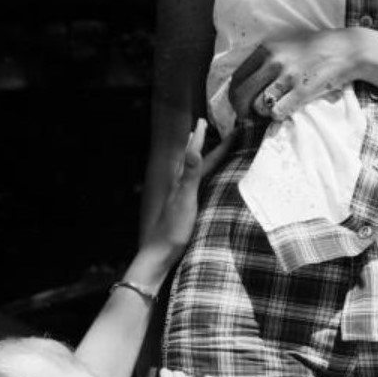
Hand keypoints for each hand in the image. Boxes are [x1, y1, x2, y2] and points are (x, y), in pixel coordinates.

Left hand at [139, 119, 234, 264]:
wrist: (160, 253)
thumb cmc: (173, 228)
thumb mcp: (185, 199)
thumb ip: (190, 174)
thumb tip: (193, 148)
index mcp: (183, 180)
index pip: (198, 154)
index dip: (207, 139)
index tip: (216, 123)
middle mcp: (181, 185)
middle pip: (195, 159)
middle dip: (203, 143)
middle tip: (209, 127)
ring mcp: (182, 197)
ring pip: (194, 171)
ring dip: (201, 157)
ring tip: (204, 146)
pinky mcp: (185, 208)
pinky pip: (196, 185)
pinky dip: (202, 176)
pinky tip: (202, 181)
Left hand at [229, 28, 367, 121]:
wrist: (347, 49)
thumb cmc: (314, 49)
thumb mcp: (285, 44)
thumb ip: (265, 59)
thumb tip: (245, 83)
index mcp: (267, 48)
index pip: (237, 78)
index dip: (234, 96)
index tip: (239, 105)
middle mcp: (274, 61)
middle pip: (242, 94)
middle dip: (242, 110)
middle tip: (248, 117)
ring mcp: (288, 76)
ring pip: (258, 106)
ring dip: (263, 113)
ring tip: (273, 109)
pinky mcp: (302, 90)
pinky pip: (277, 112)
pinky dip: (278, 116)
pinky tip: (285, 110)